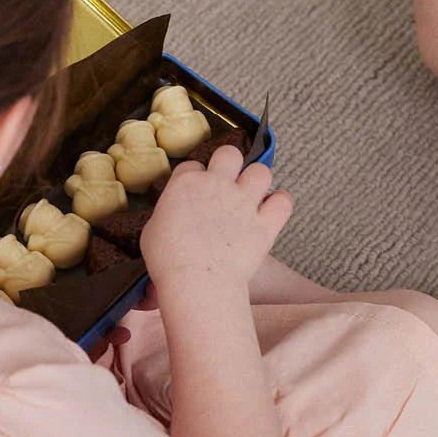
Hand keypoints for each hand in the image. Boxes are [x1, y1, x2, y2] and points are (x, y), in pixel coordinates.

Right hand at [141, 147, 291, 295]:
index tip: (196, 189)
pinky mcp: (264, 225)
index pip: (193, 165)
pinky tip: (273, 209)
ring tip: (252, 193)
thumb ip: (168, 214)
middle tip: (227, 180)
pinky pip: (284, 202)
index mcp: (186, 183)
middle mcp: (217, 185)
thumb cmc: (169, 261)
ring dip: (257, 180)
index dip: (195, 176)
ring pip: (261, 171)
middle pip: (229, 154)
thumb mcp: (153, 229)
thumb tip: (174, 218)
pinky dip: (280, 204)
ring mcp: (243, 203)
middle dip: (229, 163)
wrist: (197, 282)